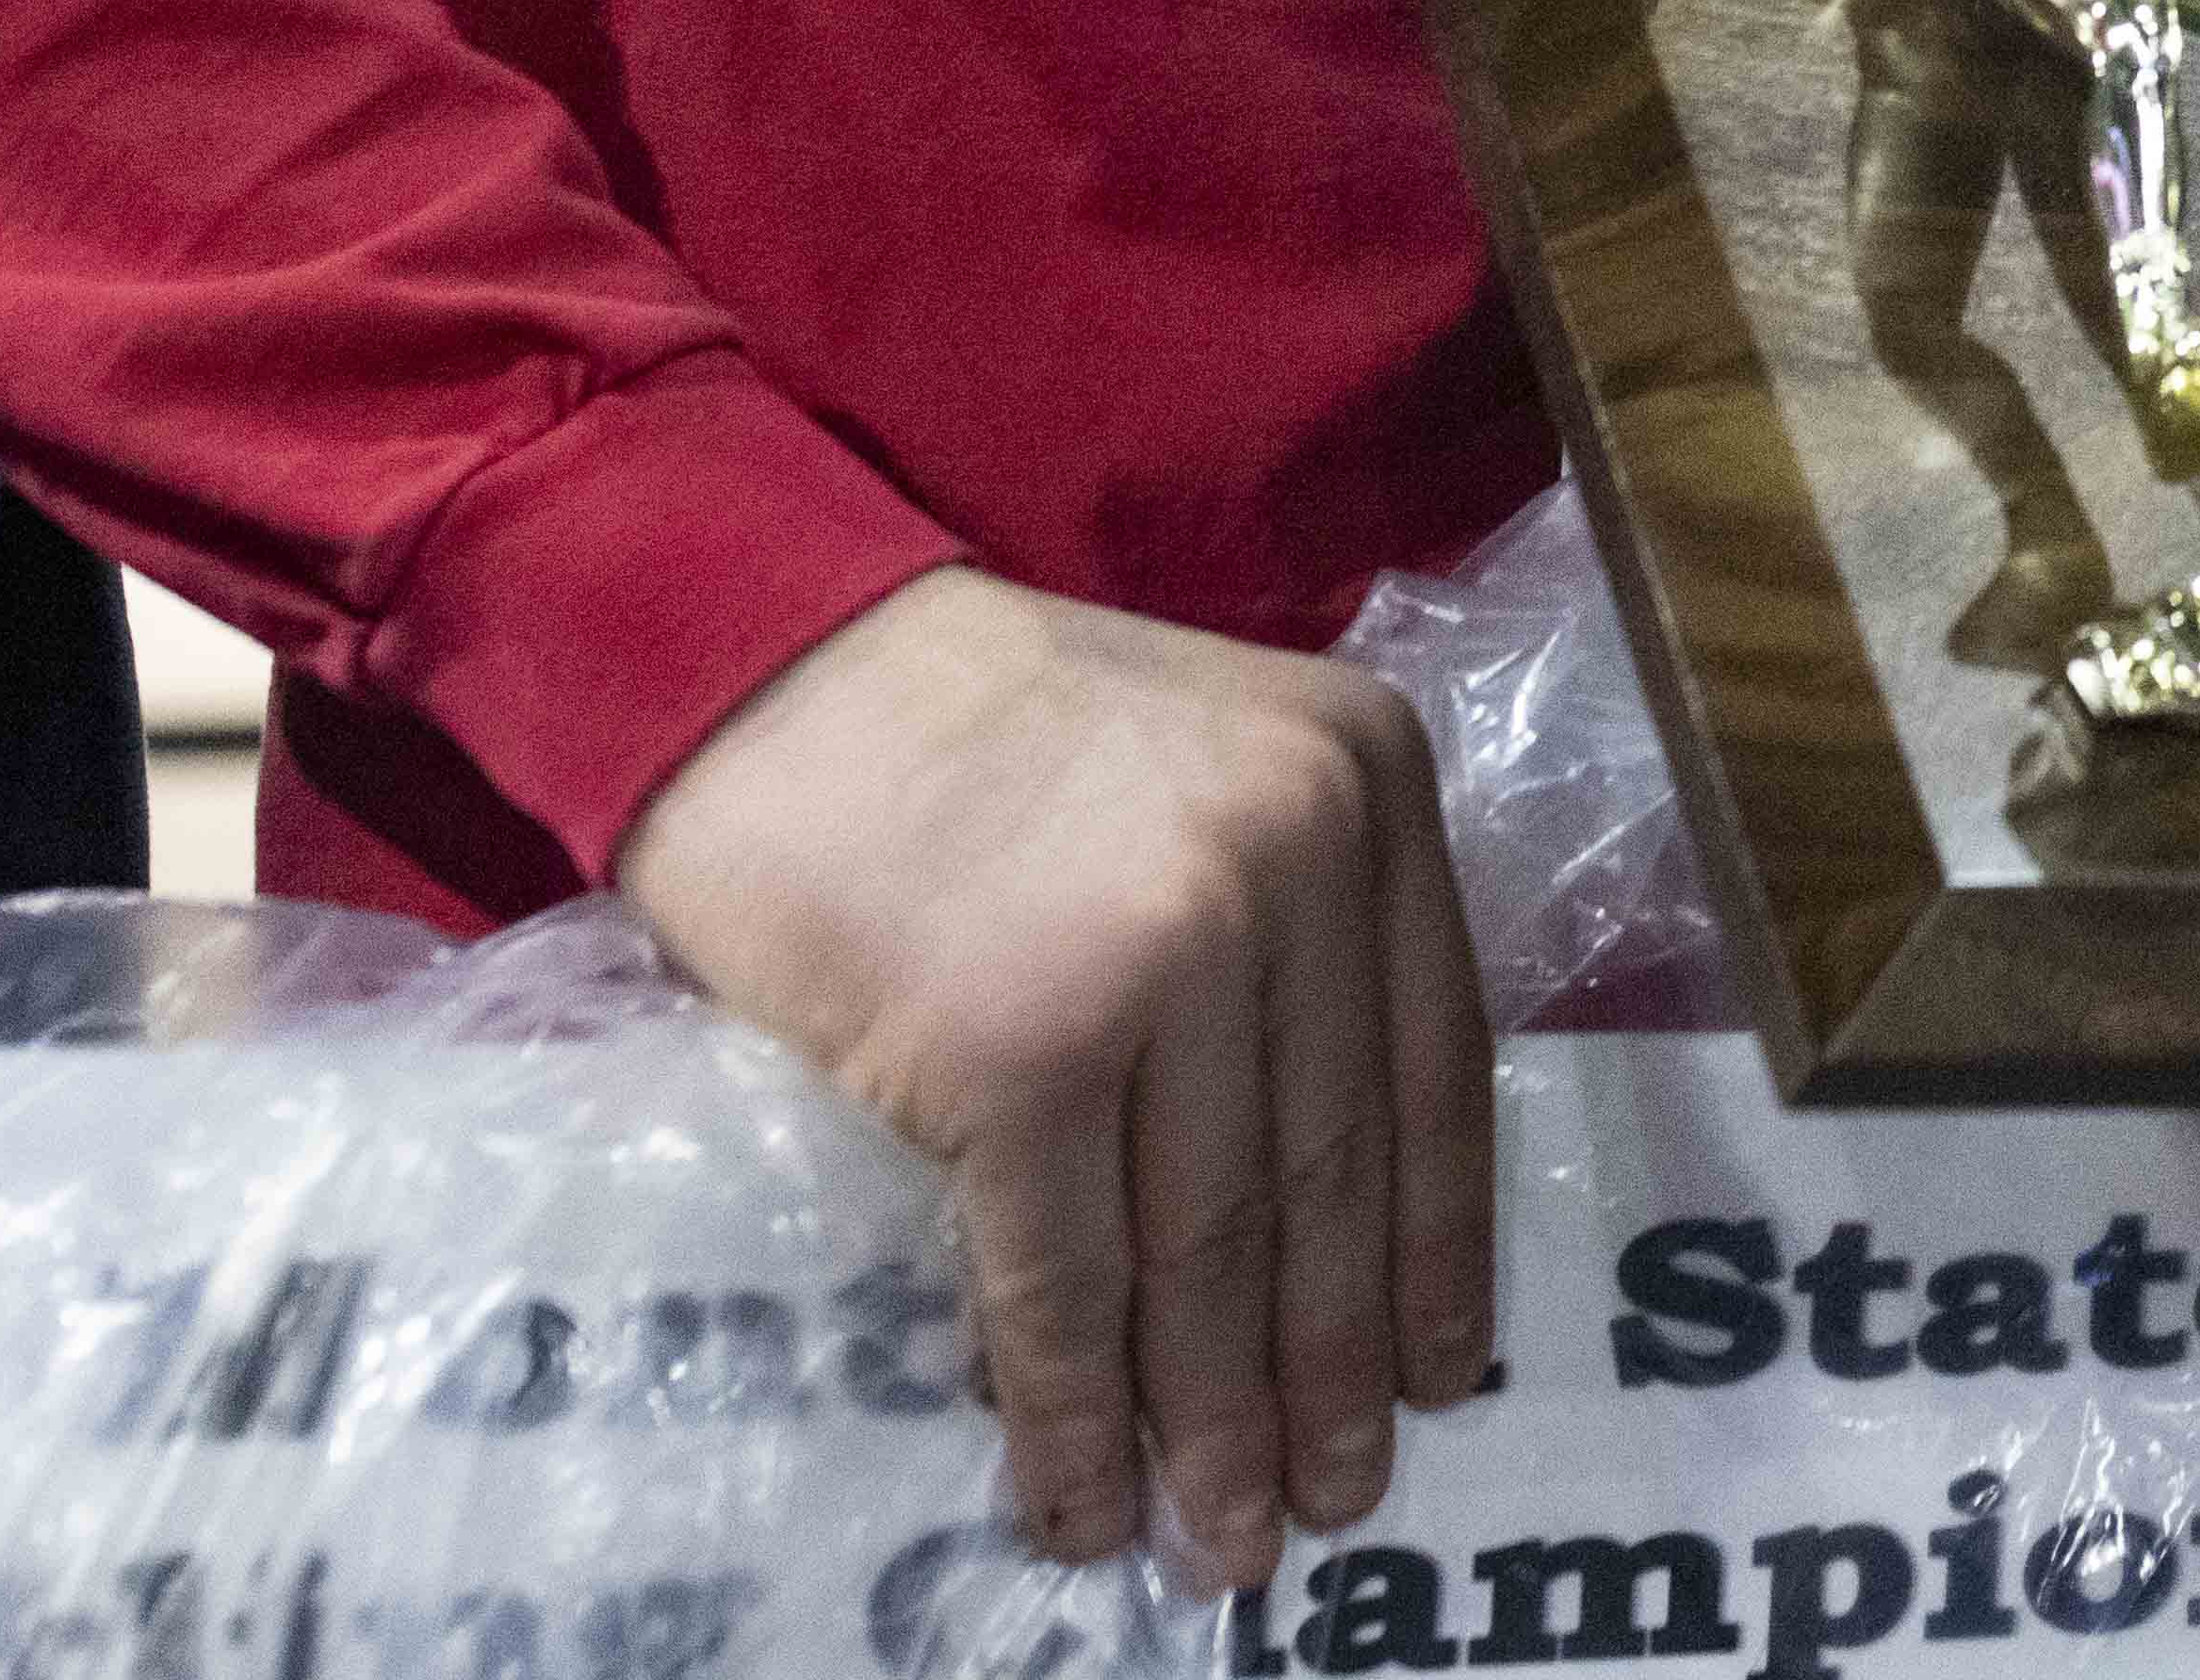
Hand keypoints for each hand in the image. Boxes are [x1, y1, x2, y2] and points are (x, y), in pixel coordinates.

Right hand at [621, 566, 1497, 1584]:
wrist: (757, 658)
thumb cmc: (968, 728)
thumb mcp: (1203, 769)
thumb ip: (1288, 930)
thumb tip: (1326, 1206)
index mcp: (1367, 780)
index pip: (1432, 1060)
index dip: (1435, 1241)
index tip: (1441, 1374)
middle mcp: (1296, 855)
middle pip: (1330, 1170)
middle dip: (1331, 1366)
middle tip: (1337, 1501)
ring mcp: (1162, 950)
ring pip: (1209, 1245)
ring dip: (1213, 1421)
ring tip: (1222, 1541)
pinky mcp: (1018, 1049)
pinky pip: (1063, 1277)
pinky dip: (1074, 1409)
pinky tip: (1081, 1498)